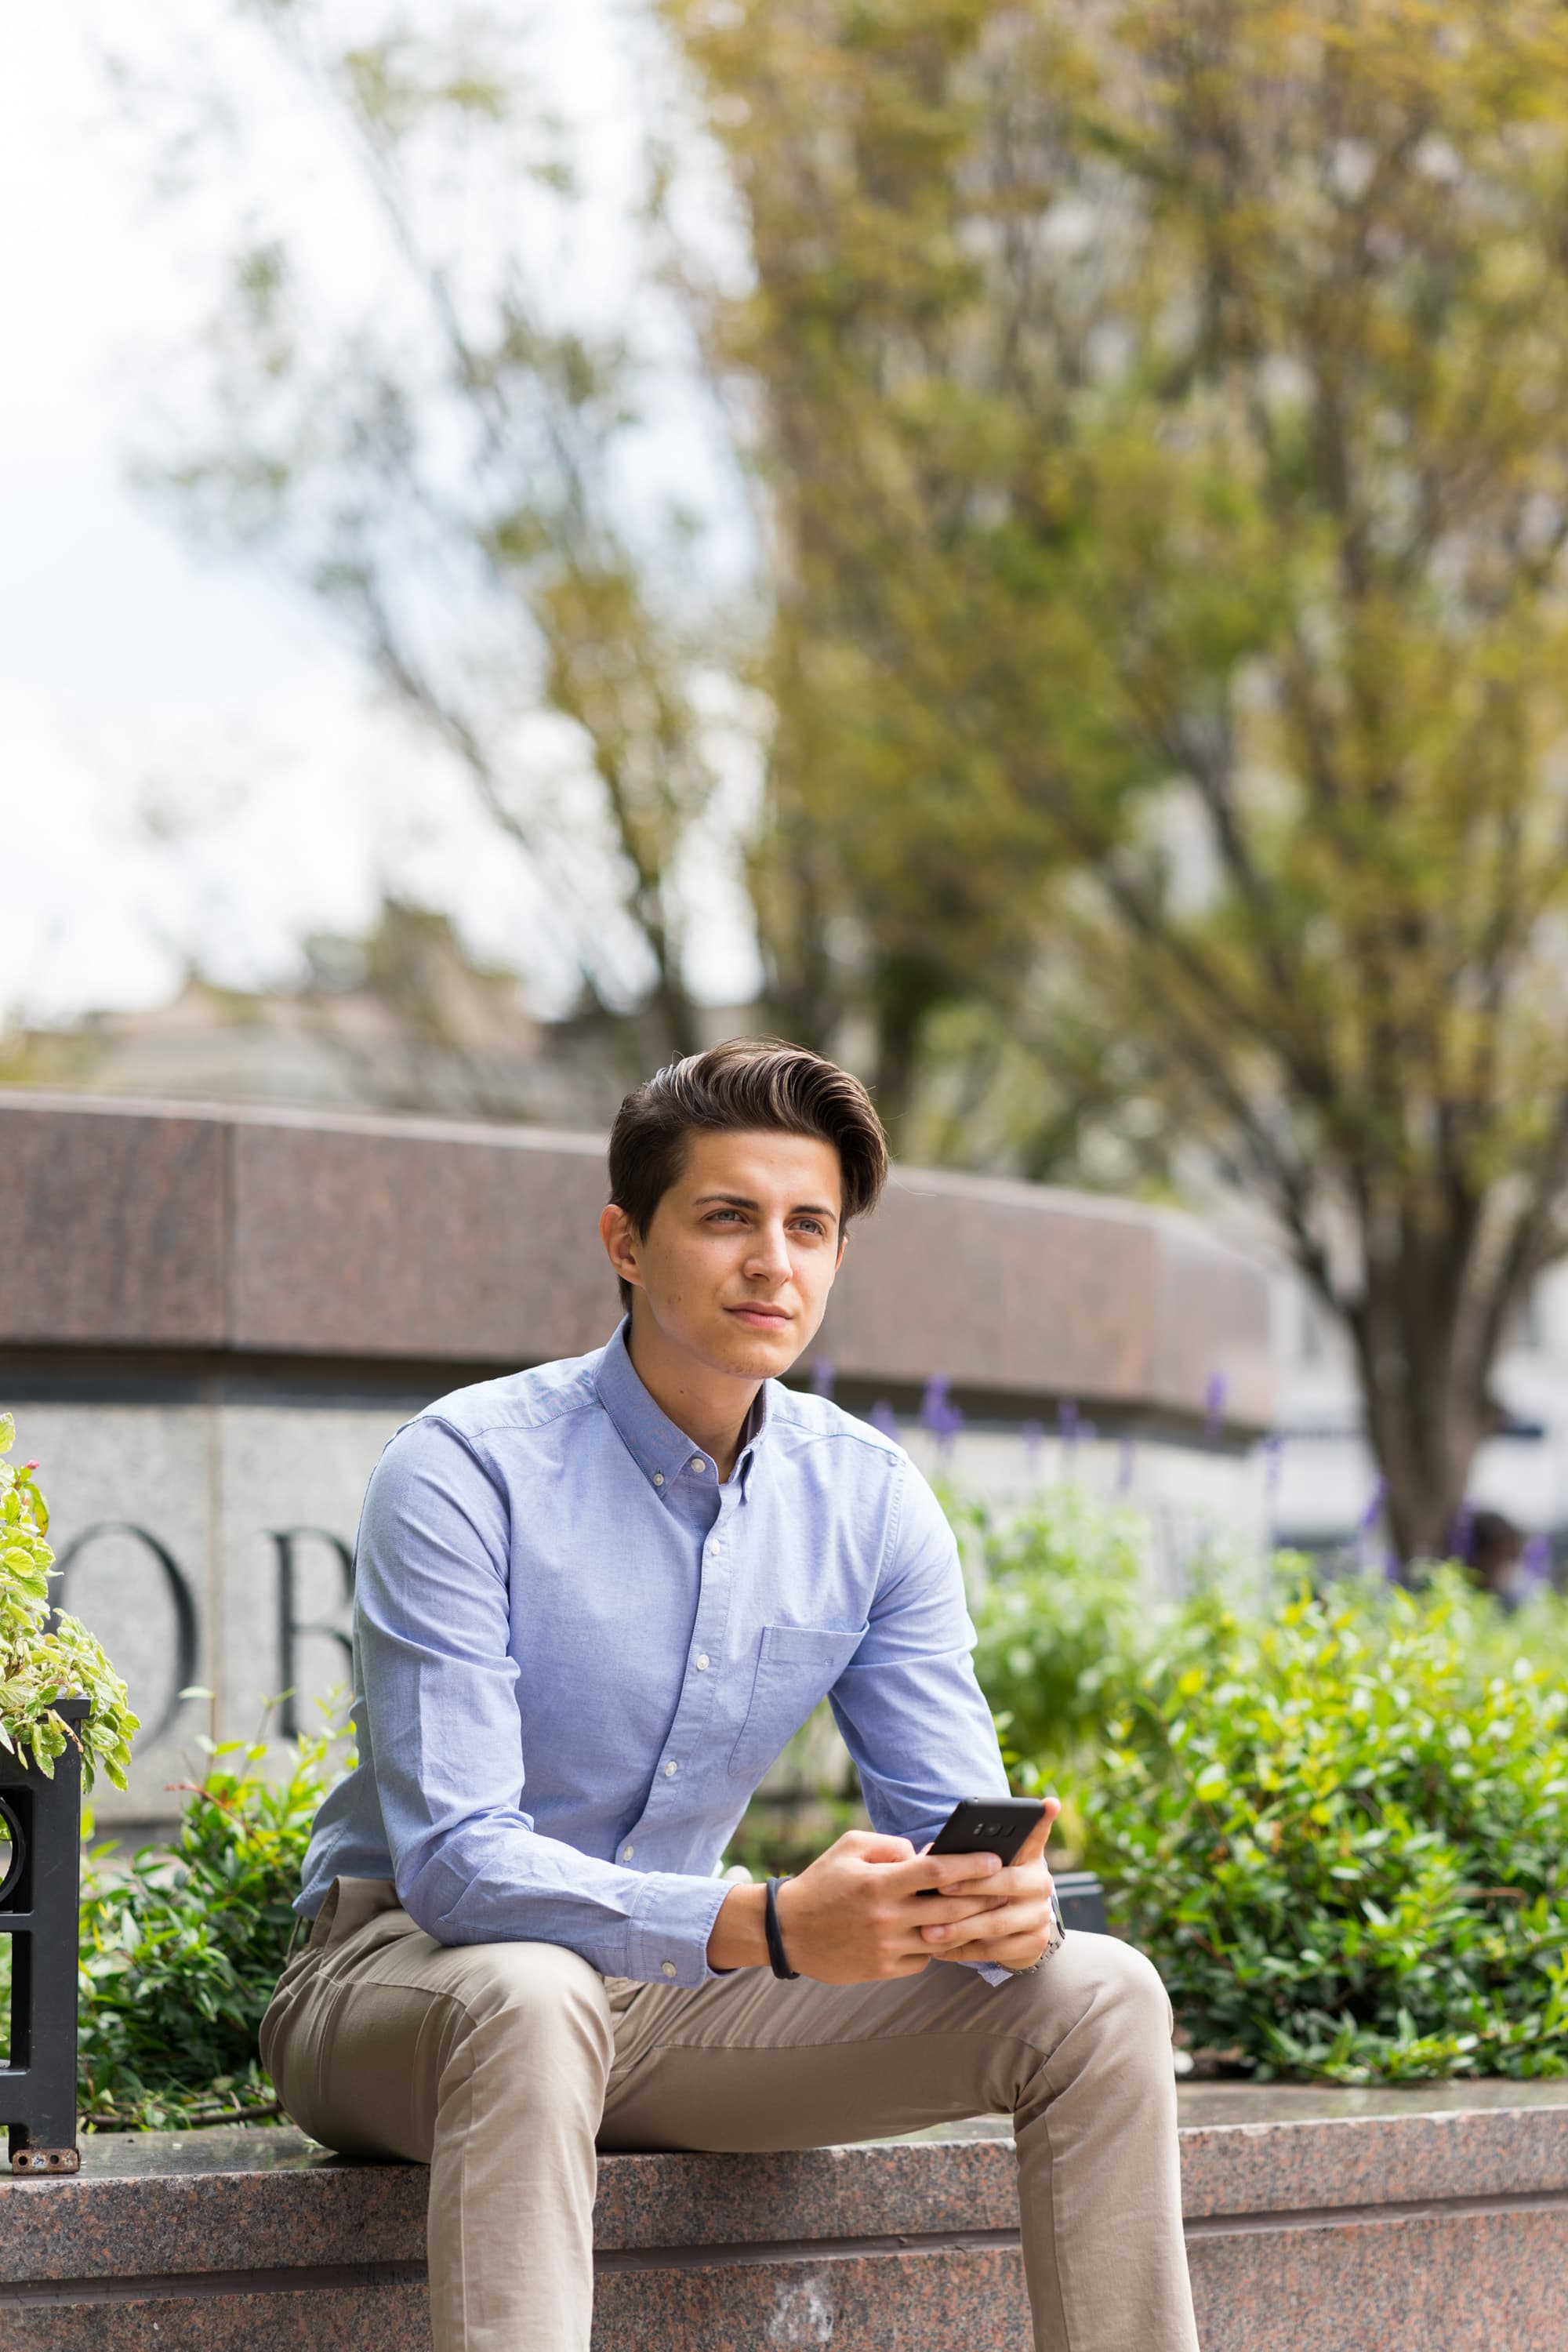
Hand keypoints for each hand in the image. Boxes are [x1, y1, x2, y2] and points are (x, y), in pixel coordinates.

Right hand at [706, 1829, 1010, 1982]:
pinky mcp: (883, 1969)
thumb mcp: (849, 1847)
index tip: (995, 1859)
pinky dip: (937, 1946)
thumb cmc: (822, 1882)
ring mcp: (885, 1947)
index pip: (936, 1872)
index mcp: (879, 1882)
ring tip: (988, 1914)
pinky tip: (946, 1935)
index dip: (970, 1864)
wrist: (787, 1931)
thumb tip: (926, 1854)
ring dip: (966, 1926)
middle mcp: (886, 1917)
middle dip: (982, 1898)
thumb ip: (891, 1845)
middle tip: (1007, 1889)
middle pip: (949, 1910)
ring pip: (942, 1938)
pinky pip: (924, 1959)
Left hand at [915, 1797, 1060, 1970]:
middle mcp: (1042, 1883)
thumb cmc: (988, 1885)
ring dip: (959, 1928)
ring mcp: (1040, 1916)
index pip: (1036, 1833)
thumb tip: (932, 1853)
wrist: (1015, 1929)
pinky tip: (940, 1951)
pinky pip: (995, 1951)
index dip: (1040, 1820)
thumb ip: (969, 1852)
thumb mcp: (986, 1864)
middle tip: (939, 1889)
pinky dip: (964, 1951)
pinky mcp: (1034, 1944)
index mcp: (1030, 1856)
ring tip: (928, 1931)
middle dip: (970, 1887)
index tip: (1047, 1804)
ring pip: (996, 1923)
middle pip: (1006, 1883)